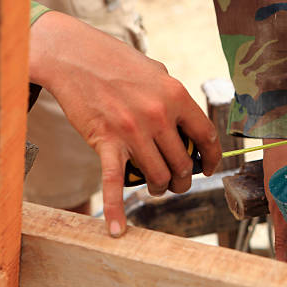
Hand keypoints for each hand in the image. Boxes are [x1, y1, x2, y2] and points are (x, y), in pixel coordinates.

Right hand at [29, 12, 220, 236]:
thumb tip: (190, 122)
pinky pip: (114, 183)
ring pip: (158, 177)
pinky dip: (116, 209)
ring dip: (159, 188)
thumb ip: (175, 98)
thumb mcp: (157, 73)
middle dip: (183, 180)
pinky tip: (117, 230)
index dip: (212, 158)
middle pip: (183, 164)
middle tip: (177, 181)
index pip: (207, 136)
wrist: (73, 57)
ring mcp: (133, 131)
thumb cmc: (118, 62)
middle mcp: (159, 116)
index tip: (209, 168)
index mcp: (177, 96)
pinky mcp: (106, 142)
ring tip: (156, 186)